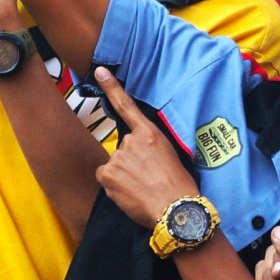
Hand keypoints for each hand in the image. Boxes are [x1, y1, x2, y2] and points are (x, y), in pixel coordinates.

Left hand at [91, 66, 202, 231]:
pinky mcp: (108, 173)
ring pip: (114, 166)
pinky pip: (105, 178)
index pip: (127, 106)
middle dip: (130, 164)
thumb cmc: (179, 187)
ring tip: (142, 189)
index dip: (112, 87)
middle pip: (123, 150)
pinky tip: (130, 194)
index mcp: (151, 134)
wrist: (176, 209)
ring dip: (123, 177)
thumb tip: (138, 159)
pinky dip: (114, 187)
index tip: (100, 70)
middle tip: (147, 180)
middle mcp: (131, 141)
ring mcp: (118, 156)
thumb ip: (150, 150)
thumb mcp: (170, 157)